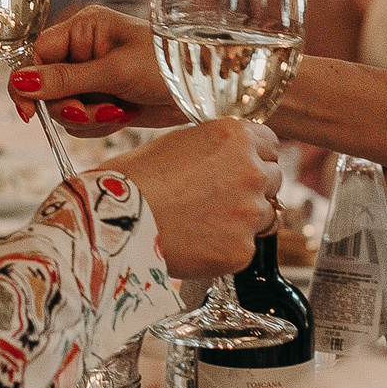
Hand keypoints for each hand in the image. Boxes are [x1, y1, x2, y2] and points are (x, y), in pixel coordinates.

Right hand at [14, 4, 184, 127]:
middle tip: (96, 112)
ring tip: (119, 112)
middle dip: (70, 107)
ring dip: (89, 119)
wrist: (202, 88)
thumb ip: (65, 79)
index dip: (29, 84)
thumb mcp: (113, 72)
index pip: (38, 55)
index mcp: (83, 30)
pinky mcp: (105, 100)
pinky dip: (101, 125)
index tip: (29, 114)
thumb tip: (19, 83)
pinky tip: (125, 116)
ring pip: (65, 109)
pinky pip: (84, 121)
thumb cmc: (165, 65)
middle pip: (48, 88)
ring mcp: (94, 78)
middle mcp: (84, 52)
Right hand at [110, 121, 283, 277]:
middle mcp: (251, 171)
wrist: (113, 224)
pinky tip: (197, 243)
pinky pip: (245, 248)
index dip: (253, 156)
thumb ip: (214, 148)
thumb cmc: (131, 181)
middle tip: (215, 199)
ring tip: (201, 223)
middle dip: (250, 188)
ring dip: (242, 220)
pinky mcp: (242, 250)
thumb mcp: (176, 144)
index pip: (270, 144)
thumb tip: (227, 158)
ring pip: (263, 216)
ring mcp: (250, 213)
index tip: (238, 167)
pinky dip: (226, 248)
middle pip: (272, 179)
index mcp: (236, 137)